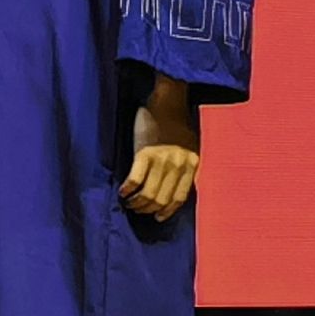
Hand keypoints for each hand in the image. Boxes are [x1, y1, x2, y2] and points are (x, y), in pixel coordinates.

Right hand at [122, 75, 201, 220]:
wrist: (168, 99)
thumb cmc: (178, 121)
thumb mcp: (191, 146)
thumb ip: (187, 166)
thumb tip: (179, 188)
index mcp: (192, 164)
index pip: (179, 197)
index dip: (168, 211)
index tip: (158, 217)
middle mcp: (178, 164)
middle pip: (162, 198)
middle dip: (149, 209)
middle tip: (139, 210)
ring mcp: (161, 158)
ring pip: (149, 193)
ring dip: (137, 203)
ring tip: (130, 203)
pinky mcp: (144, 152)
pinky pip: (135, 179)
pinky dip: (128, 190)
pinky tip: (123, 192)